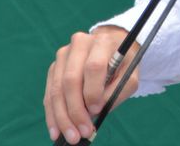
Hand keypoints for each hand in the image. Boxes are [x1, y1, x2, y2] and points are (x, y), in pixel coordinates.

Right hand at [44, 26, 137, 143]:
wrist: (111, 48)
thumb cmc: (122, 65)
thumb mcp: (130, 76)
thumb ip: (117, 92)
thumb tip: (94, 111)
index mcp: (102, 41)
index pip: (93, 67)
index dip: (92, 91)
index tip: (96, 111)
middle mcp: (79, 44)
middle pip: (70, 79)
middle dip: (75, 110)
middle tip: (81, 133)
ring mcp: (64, 55)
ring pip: (57, 89)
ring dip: (61, 116)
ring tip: (70, 136)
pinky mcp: (54, 67)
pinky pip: (49, 93)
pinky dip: (52, 114)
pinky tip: (56, 130)